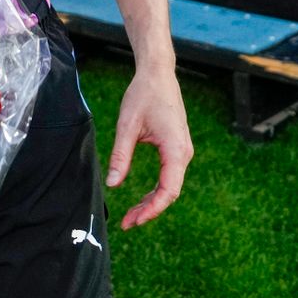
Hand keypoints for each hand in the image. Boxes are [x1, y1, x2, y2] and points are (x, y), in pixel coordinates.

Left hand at [106, 66, 192, 230]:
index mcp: (175, 149)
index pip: (168, 190)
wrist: (158, 74)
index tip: (133, 221)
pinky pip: (170, 176)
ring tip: (131, 215)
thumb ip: (121, 156)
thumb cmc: (143, 95)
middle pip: (170, 192)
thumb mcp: (126, 126)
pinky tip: (142, 199)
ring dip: (152, 202)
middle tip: (127, 223)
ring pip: (170, 186)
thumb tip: (113, 184)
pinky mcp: (177, 148)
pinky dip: (156, 190)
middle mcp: (184, 153)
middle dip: (149, 210)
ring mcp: (182, 150)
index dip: (152, 209)